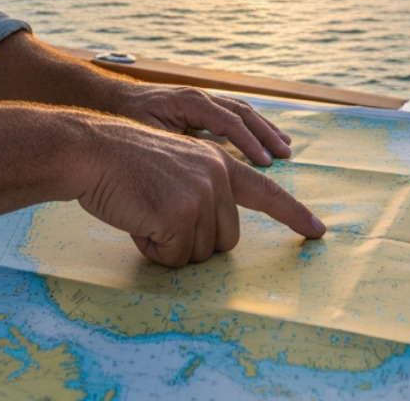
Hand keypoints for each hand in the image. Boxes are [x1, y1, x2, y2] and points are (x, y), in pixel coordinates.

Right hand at [75, 116, 323, 265]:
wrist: (91, 151)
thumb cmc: (123, 165)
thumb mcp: (176, 168)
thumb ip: (203, 192)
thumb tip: (215, 237)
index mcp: (219, 162)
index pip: (266, 191)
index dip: (293, 214)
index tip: (318, 231)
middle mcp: (217, 175)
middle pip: (225, 241)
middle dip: (191, 243)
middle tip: (158, 218)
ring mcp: (201, 194)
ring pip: (197, 254)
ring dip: (167, 246)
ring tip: (143, 212)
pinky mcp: (181, 213)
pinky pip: (173, 258)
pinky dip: (151, 249)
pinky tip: (136, 220)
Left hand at [114, 84, 292, 166]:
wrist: (107, 104)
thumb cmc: (123, 123)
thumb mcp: (147, 137)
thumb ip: (173, 154)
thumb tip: (197, 182)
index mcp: (190, 102)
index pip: (230, 121)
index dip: (250, 142)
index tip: (267, 162)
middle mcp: (200, 97)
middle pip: (242, 113)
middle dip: (265, 134)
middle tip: (284, 154)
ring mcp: (201, 101)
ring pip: (241, 112)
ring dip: (263, 130)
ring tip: (284, 146)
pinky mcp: (198, 109)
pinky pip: (231, 116)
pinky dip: (249, 129)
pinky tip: (259, 143)